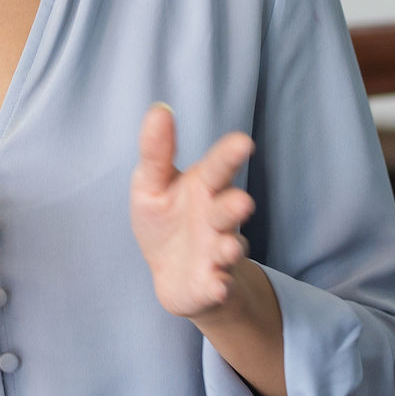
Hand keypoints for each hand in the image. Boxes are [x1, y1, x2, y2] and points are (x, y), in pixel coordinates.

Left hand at [128, 103, 256, 319]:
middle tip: (242, 202)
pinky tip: (218, 285)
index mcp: (204, 187)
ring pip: (230, 247)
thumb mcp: (151, 184)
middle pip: (229, 208)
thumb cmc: (166, 220)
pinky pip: (220, 285)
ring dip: (230, 247)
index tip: (243, 142)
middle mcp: (217, 217)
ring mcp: (218, 251)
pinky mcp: (213, 283)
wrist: (174, 274)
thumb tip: (159, 109)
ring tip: (227, 247)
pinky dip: (220, 287)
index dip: (229, 155)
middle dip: (235, 206)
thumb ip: (156, 151)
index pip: (217, 167)